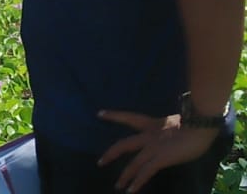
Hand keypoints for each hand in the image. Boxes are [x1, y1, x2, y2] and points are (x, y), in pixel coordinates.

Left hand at [98, 109, 219, 191]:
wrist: (200, 126)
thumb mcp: (175, 123)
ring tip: (118, 186)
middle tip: (100, 162)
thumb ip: (166, 130)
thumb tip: (168, 136)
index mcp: (151, 124)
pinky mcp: (161, 158)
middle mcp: (148, 135)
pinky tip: (131, 190)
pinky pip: (145, 172)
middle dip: (111, 154)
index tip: (99, 114)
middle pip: (124, 144)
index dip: (114, 116)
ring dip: (125, 176)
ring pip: (133, 163)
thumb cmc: (193, 124)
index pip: (128, 118)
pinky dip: (137, 181)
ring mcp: (153, 147)